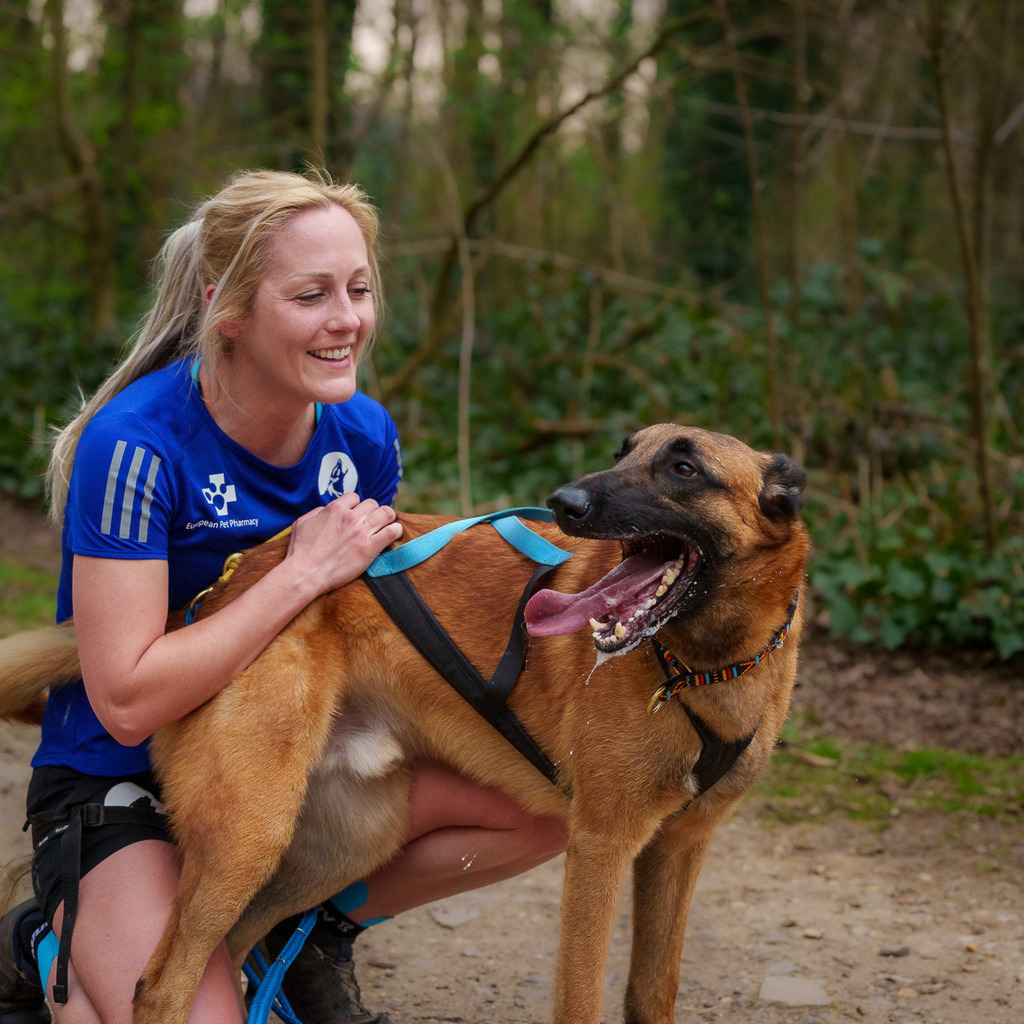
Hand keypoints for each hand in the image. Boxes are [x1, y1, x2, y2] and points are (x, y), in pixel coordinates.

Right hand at [285, 494, 402, 597]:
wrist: (305, 574)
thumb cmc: (300, 551)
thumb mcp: (303, 523)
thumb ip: (318, 512)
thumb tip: (327, 510)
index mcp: (335, 509)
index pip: (355, 497)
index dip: (356, 505)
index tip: (357, 514)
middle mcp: (350, 517)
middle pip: (373, 504)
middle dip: (373, 511)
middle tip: (372, 521)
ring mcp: (361, 532)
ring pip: (386, 513)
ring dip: (388, 518)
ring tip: (387, 524)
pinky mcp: (369, 548)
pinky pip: (391, 532)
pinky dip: (396, 530)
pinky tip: (394, 533)